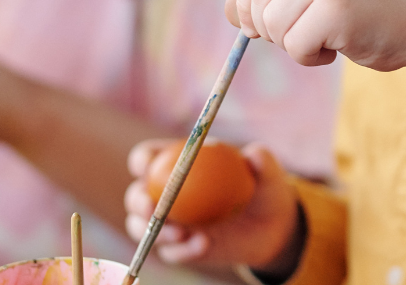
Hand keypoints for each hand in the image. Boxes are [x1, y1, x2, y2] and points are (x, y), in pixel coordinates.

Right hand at [123, 140, 298, 270]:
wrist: (270, 228)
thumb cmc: (264, 190)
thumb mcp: (269, 175)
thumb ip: (263, 162)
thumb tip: (255, 153)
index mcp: (178, 165)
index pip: (148, 158)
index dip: (142, 160)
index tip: (146, 167)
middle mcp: (166, 193)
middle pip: (136, 196)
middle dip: (137, 202)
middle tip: (152, 209)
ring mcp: (170, 223)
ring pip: (143, 229)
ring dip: (156, 232)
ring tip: (182, 233)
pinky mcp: (178, 248)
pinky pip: (170, 252)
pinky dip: (183, 250)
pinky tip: (204, 245)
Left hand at [230, 0, 405, 99]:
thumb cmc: (375, 7)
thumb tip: (228, 9)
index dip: (250, 5)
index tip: (266, 27)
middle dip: (272, 29)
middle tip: (305, 37)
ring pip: (272, 24)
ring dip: (294, 45)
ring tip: (327, 40)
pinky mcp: (337, 9)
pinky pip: (295, 46)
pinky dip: (312, 58)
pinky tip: (340, 48)